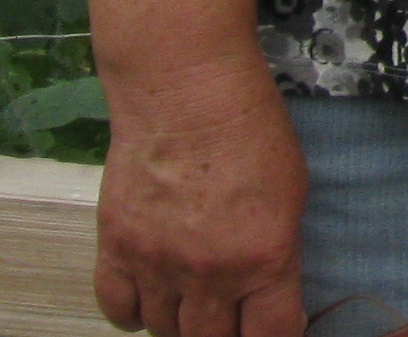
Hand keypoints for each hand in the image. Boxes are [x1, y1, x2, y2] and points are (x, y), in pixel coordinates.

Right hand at [93, 46, 308, 336]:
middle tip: (229, 315)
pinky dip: (133, 312)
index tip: (269, 331)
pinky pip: (118, 311)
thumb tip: (270, 300)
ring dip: (180, 320)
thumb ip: (278, 256)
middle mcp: (209, 274)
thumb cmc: (252, 132)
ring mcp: (156, 266)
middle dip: (223, 334)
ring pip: (164, 329)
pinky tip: (149, 296)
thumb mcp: (292, 195)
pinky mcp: (115, 250)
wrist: (187, 95)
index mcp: (264, 259)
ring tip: (192, 298)